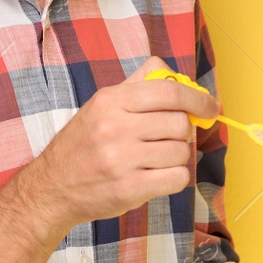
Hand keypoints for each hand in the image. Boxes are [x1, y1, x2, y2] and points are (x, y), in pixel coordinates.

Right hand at [16, 56, 219, 231]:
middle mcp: (115, 127)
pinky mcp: (130, 189)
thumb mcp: (100, 105)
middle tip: (169, 138)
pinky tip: (156, 177)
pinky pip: (177, 178)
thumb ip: (136, 85)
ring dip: (177, 157)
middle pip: (180, 123)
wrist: (52, 188)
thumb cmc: (82, 145)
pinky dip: (174, 178)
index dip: (198, 99)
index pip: (169, 91)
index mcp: (111, 101)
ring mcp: (122, 160)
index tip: (210, 107)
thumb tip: (172, 73)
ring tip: (156, 160)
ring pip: (181, 152)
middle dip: (183, 132)